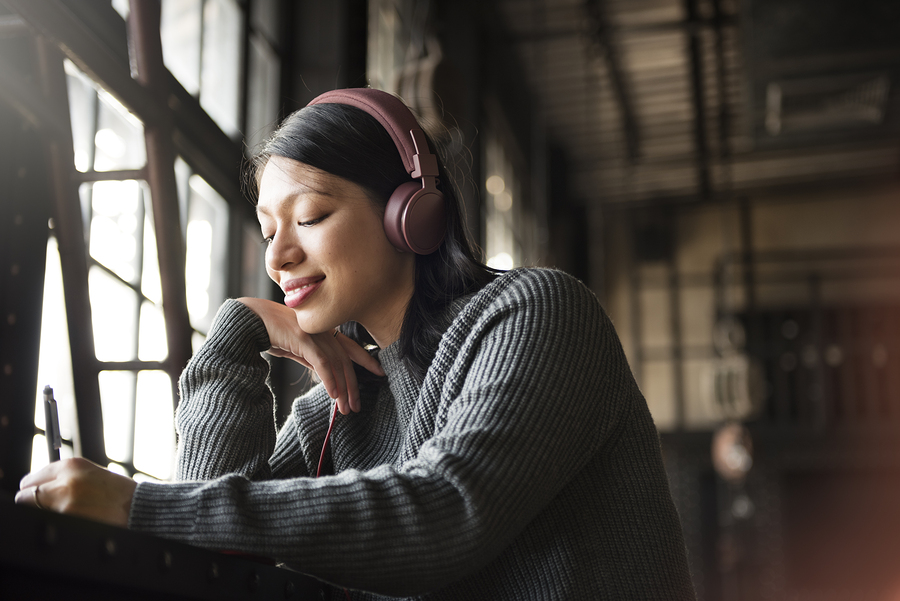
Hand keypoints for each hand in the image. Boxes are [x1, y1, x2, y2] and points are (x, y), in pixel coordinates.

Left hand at [14, 458, 136, 526]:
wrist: (137, 507)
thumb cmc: (116, 492)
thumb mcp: (90, 473)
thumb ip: (64, 477)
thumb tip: (39, 487)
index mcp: (71, 465)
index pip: (32, 478)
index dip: (34, 488)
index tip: (39, 494)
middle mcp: (64, 480)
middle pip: (24, 495)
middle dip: (31, 502)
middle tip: (46, 506)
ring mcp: (64, 501)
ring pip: (33, 511)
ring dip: (43, 513)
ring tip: (64, 513)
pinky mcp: (67, 518)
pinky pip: (49, 522)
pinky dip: (55, 522)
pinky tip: (72, 519)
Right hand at [237, 297, 384, 413]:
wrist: (249, 318)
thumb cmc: (270, 332)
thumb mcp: (295, 347)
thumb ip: (310, 357)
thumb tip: (324, 375)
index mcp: (323, 330)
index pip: (351, 347)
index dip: (367, 360)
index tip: (380, 372)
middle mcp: (323, 330)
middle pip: (346, 360)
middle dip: (353, 385)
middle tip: (357, 406)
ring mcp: (315, 333)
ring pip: (337, 365)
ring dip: (343, 389)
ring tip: (346, 409)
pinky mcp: (304, 339)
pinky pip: (322, 363)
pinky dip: (330, 380)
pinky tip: (335, 395)